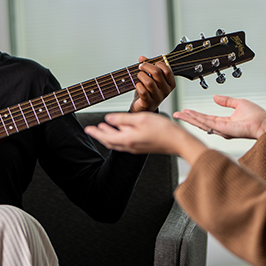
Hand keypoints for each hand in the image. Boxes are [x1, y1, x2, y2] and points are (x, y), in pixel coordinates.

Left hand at [85, 112, 208, 164]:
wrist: (178, 141)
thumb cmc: (162, 129)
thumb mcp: (140, 119)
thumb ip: (122, 119)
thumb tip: (108, 119)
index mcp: (127, 140)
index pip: (106, 137)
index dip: (95, 132)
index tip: (88, 129)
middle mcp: (130, 146)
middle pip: (110, 141)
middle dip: (100, 134)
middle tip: (92, 129)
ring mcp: (136, 147)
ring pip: (117, 141)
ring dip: (109, 134)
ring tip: (103, 126)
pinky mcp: (142, 145)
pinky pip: (125, 141)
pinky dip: (119, 134)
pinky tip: (121, 128)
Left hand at [129, 56, 176, 112]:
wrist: (143, 107)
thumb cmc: (148, 91)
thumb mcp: (151, 78)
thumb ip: (148, 66)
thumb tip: (142, 58)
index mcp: (170, 84)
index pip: (167, 70)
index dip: (157, 63)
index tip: (150, 63)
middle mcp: (166, 91)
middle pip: (157, 73)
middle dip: (146, 66)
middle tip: (140, 67)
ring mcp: (158, 98)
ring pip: (149, 82)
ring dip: (141, 76)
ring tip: (138, 75)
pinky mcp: (148, 103)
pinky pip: (143, 91)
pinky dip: (138, 86)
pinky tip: (137, 85)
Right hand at [174, 95, 265, 139]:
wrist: (264, 123)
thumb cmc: (257, 116)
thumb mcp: (239, 103)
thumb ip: (226, 101)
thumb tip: (215, 97)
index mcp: (225, 122)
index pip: (206, 118)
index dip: (196, 114)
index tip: (186, 110)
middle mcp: (221, 128)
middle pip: (200, 122)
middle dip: (188, 118)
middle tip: (176, 114)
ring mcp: (221, 130)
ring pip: (201, 124)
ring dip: (189, 118)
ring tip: (179, 114)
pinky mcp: (223, 130)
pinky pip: (207, 123)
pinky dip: (197, 118)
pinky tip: (190, 115)